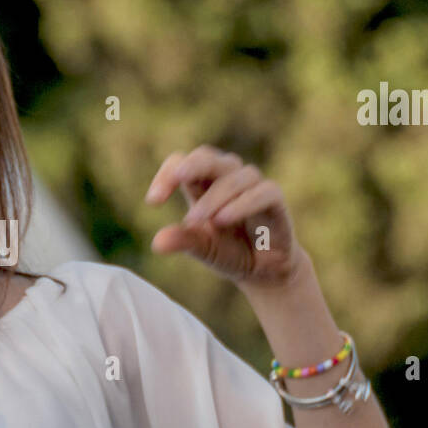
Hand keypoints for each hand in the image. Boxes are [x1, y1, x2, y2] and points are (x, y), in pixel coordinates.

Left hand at [145, 145, 305, 291]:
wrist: (264, 271)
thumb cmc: (229, 251)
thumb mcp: (202, 248)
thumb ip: (183, 242)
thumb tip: (157, 243)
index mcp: (202, 184)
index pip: (181, 163)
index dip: (167, 174)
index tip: (153, 202)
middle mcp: (226, 179)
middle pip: (207, 157)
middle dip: (192, 166)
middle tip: (179, 180)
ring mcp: (252, 186)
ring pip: (234, 176)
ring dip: (214, 196)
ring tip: (197, 220)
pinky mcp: (275, 200)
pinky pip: (262, 192)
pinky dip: (242, 204)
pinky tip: (223, 219)